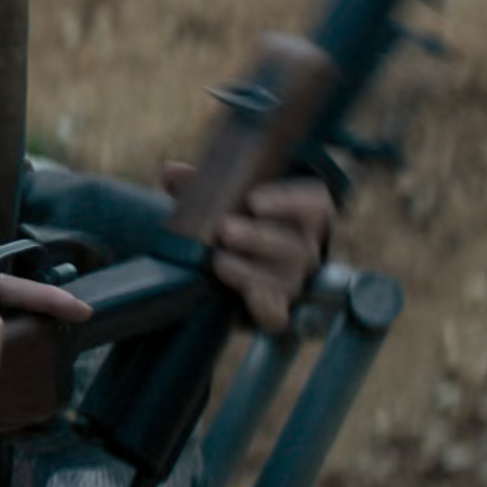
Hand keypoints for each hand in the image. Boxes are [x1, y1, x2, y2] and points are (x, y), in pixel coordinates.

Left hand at [163, 162, 334, 330]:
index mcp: (303, 215)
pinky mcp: (277, 310)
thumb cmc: (237, 220)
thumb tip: (172, 172)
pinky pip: (277, 315)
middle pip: (294, 245)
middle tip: (225, 229)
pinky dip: (263, 308)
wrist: (239, 264)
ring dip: (251, 272)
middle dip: (258, 238)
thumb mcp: (222, 199)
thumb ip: (200, 185)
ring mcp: (292, 282)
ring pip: (286, 280)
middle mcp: (304, 248)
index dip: (289, 202)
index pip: (313, 203)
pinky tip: (247, 296)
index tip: (254, 201)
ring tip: (220, 262)